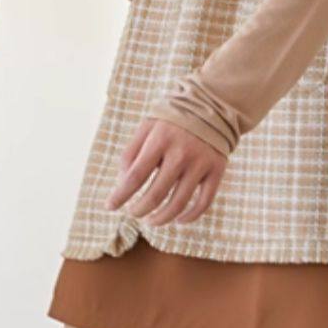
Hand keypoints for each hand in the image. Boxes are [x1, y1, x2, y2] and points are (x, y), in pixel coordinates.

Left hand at [107, 116, 227, 225]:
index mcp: (160, 140)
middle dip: (139, 210)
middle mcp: (181, 153)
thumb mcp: (147, 127)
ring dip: (161, 218)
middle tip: (133, 213)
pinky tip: (178, 220)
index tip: (110, 207)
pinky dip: (189, 217)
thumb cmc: (171, 122)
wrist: (211, 107)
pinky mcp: (217, 170)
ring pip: (178, 204)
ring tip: (151, 221)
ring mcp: (201, 163)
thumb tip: (122, 184)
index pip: (135, 176)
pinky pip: (204, 202)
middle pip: (155, 195)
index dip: (120, 196)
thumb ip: (131, 153)